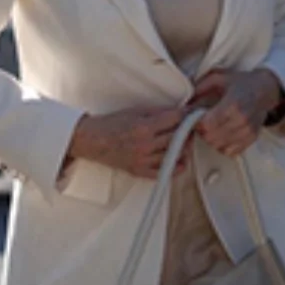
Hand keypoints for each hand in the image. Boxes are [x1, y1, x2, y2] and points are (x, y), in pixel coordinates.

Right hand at [67, 106, 189, 178]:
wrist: (92, 140)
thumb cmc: (110, 125)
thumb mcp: (134, 111)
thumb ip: (156, 112)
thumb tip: (177, 112)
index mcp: (144, 127)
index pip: (175, 120)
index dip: (187, 115)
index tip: (192, 114)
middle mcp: (145, 145)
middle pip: (178, 138)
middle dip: (187, 131)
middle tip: (189, 127)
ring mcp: (143, 160)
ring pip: (175, 155)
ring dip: (183, 148)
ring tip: (182, 141)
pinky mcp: (139, 171)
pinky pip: (163, 173)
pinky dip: (175, 168)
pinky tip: (178, 161)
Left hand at [190, 69, 283, 156]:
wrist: (265, 90)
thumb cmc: (241, 83)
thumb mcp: (218, 78)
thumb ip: (200, 88)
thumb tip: (185, 103)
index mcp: (232, 104)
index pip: (207, 125)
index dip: (197, 123)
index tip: (197, 117)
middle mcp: (242, 120)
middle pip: (211, 138)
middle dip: (203, 132)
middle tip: (204, 123)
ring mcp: (248, 131)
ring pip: (219, 146)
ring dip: (212, 139)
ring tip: (214, 128)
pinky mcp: (251, 139)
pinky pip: (231, 152)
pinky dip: (223, 146)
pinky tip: (223, 134)